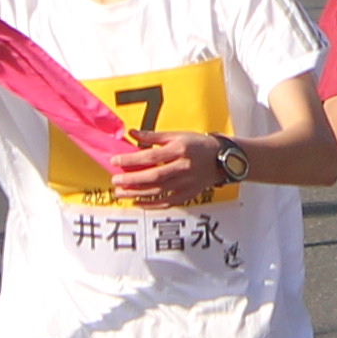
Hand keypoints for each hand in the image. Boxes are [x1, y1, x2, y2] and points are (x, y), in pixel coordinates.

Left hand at [103, 130, 234, 208]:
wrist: (221, 159)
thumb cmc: (196, 144)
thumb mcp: (176, 135)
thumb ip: (153, 136)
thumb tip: (131, 134)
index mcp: (179, 149)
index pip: (151, 156)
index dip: (132, 160)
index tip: (115, 161)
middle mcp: (183, 167)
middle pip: (153, 176)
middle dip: (132, 180)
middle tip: (115, 181)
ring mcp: (186, 183)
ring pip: (158, 191)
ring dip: (137, 193)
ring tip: (121, 193)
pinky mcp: (188, 195)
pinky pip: (167, 202)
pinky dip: (151, 204)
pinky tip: (137, 202)